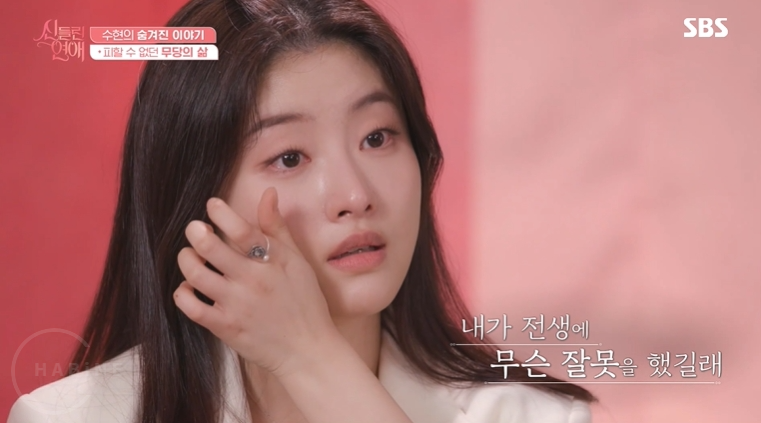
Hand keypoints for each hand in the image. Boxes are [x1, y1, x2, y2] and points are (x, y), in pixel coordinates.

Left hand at [173, 187, 336, 376]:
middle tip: (195, 229)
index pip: (241, 230)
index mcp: (273, 262)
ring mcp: (236, 305)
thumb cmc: (305, 302)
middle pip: (210, 247)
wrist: (307, 350)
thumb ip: (277, 228)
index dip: (221, 213)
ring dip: (187, 259)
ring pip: (194, 274)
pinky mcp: (224, 327)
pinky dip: (183, 293)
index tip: (212, 205)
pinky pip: (191, 306)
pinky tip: (189, 288)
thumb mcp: (297, 261)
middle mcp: (252, 281)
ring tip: (190, 256)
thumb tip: (267, 194)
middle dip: (195, 232)